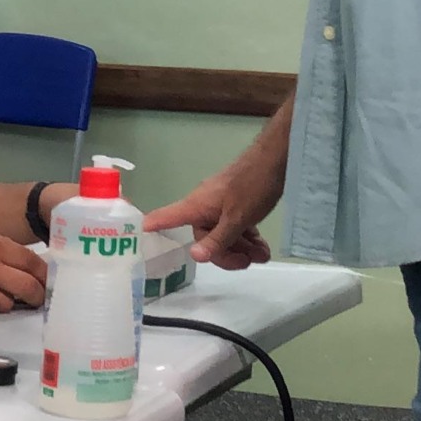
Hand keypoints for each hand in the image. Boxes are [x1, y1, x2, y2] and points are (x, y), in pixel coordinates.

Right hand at [143, 158, 280, 270]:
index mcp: (197, 206)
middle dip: (226, 253)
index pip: (168, 217)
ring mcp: (221, 204)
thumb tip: (194, 256)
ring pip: (224, 233)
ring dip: (242, 248)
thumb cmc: (253, 185)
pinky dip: (247, 238)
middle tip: (247, 262)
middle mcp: (204, 205)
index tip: (141, 232)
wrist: (279, 158)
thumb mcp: (237, 217)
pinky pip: (235, 226)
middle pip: (204, 237)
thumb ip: (218, 239)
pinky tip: (262, 247)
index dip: (155, 226)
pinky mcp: (236, 203)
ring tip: (262, 255)